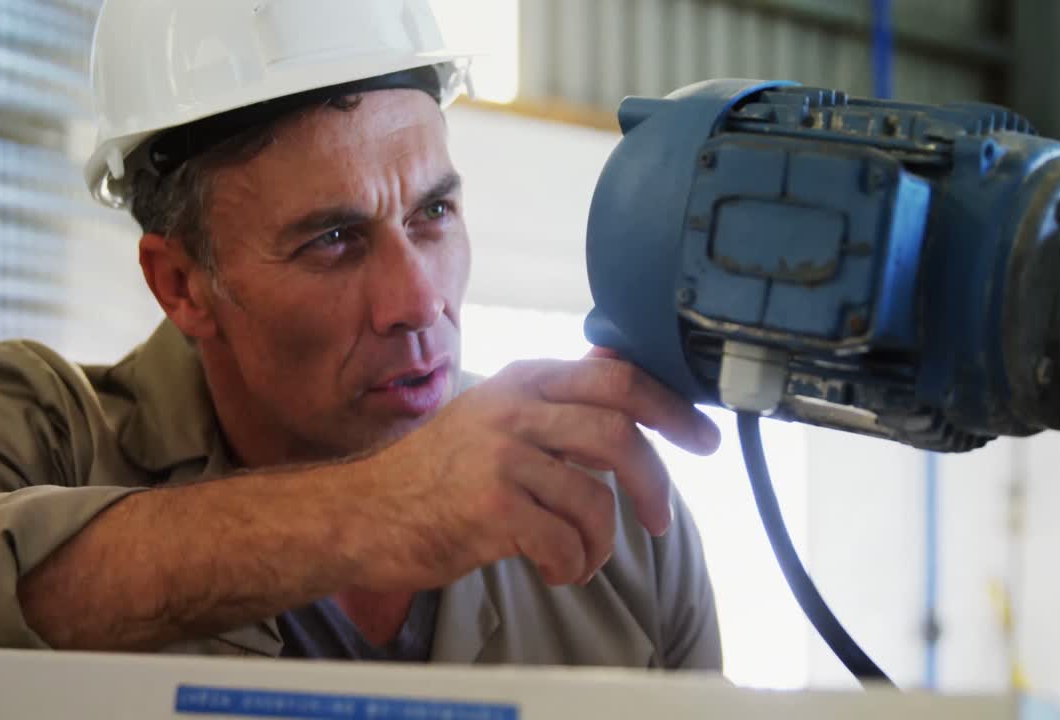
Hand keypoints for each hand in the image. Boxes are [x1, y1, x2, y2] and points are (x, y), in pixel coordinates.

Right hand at [346, 356, 720, 590]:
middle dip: (655, 482)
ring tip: (580, 557)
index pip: (617, 377)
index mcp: (523, 381)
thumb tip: (623, 380)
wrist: (360, 513)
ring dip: (602, 543)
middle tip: (661, 519)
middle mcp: (514, 409)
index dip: (670, 407)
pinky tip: (553, 569)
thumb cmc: (433, 473)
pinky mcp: (491, 508)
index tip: (699, 437)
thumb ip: (553, 402)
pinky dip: (572, 566)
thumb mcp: (493, 415)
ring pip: (596, 500)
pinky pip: (565, 543)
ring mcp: (501, 457)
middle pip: (619, 432)